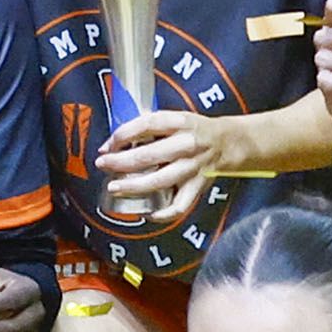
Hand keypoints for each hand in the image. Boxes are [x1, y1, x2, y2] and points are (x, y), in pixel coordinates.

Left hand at [91, 104, 229, 226]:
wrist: (228, 142)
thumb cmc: (194, 130)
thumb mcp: (174, 118)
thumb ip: (148, 127)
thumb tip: (115, 142)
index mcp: (180, 122)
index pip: (146, 124)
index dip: (122, 135)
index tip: (107, 145)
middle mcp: (187, 144)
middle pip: (148, 155)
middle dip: (120, 162)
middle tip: (103, 165)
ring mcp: (193, 167)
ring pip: (159, 181)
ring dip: (133, 186)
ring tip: (114, 188)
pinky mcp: (198, 186)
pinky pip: (179, 205)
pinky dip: (162, 213)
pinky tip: (147, 213)